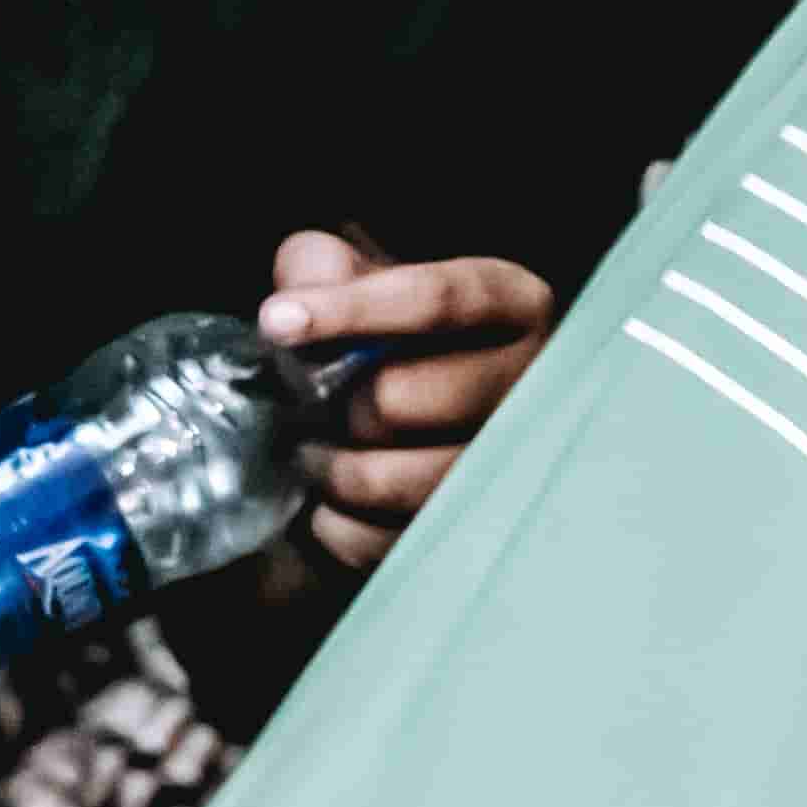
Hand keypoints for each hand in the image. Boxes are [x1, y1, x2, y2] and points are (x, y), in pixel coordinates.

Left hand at [257, 228, 553, 573]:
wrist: (428, 397)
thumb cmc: (397, 333)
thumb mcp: (367, 278)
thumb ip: (325, 267)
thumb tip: (300, 292)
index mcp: (512, 305)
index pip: (438, 299)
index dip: (353, 309)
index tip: (277, 320)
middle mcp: (529, 382)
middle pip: (408, 396)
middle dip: (342, 403)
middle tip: (311, 403)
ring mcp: (512, 463)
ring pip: (403, 479)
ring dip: (337, 468)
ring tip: (312, 452)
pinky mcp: (476, 528)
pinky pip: (394, 539)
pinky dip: (341, 525)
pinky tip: (329, 500)